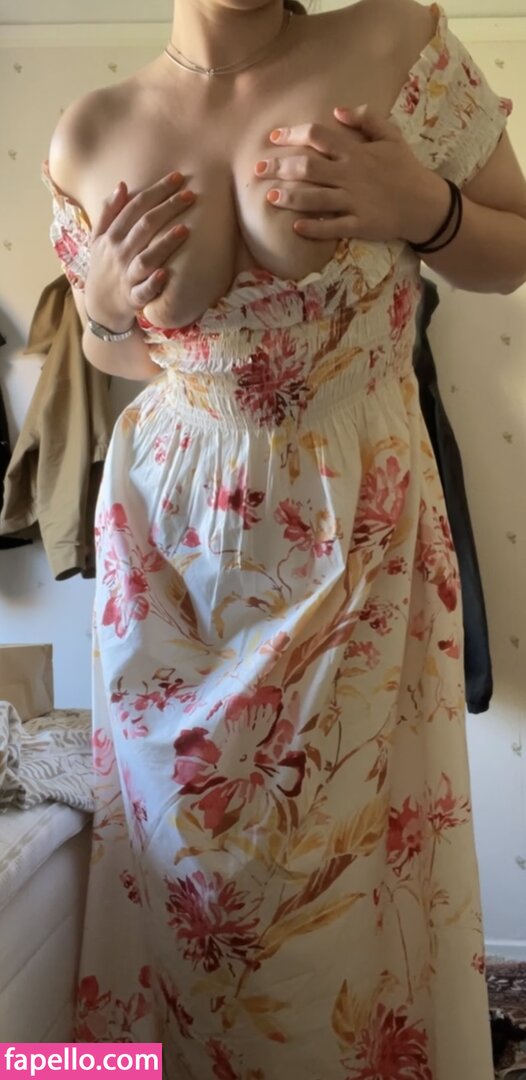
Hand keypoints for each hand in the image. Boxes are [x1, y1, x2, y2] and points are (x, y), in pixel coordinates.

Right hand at [85, 172, 195, 330]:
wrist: (99, 306)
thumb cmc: (104, 266)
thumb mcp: (98, 238)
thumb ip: (109, 212)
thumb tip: (121, 185)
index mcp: (112, 235)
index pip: (134, 207)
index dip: (156, 191)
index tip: (177, 178)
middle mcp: (118, 253)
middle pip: (144, 226)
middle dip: (167, 209)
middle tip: (190, 195)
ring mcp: (126, 276)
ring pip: (145, 258)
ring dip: (164, 244)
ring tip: (185, 230)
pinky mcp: (133, 298)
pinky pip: (143, 291)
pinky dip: (154, 283)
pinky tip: (167, 273)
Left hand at [254, 106, 449, 244]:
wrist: (425, 203)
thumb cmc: (405, 168)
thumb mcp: (391, 136)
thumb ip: (366, 119)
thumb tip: (337, 109)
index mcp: (355, 151)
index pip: (318, 136)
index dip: (292, 135)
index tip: (273, 138)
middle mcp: (351, 174)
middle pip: (307, 167)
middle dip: (279, 167)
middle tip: (257, 169)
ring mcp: (354, 201)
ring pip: (315, 197)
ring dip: (289, 196)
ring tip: (269, 196)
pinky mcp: (360, 224)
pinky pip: (333, 227)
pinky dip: (313, 227)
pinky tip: (295, 226)